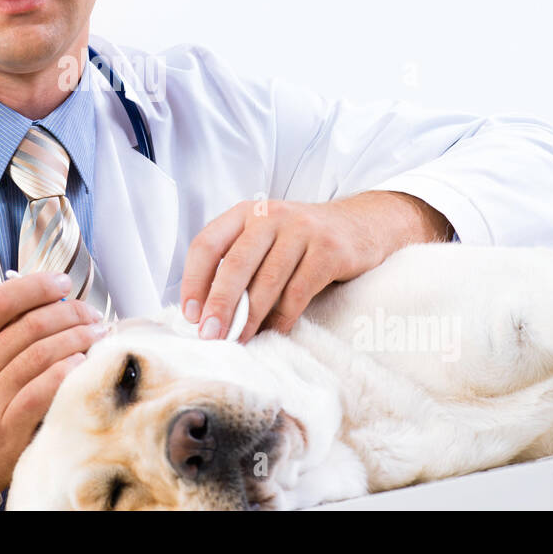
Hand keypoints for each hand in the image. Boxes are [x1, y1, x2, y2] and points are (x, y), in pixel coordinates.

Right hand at [0, 271, 108, 509]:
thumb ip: (3, 328)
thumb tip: (52, 297)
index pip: (2, 300)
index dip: (37, 285)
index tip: (63, 281)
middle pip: (31, 325)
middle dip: (70, 313)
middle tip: (90, 313)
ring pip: (42, 354)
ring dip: (78, 339)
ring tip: (96, 334)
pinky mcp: (7, 427)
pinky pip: (44, 390)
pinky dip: (67, 372)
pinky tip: (82, 364)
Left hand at [180, 191, 453, 342]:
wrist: (362, 222)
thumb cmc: (301, 241)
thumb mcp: (266, 238)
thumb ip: (238, 264)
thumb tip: (207, 314)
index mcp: (244, 212)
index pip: (207, 244)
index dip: (193, 281)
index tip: (190, 314)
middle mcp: (269, 215)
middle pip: (235, 264)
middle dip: (219, 304)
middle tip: (209, 335)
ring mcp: (301, 230)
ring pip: (267, 281)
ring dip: (250, 318)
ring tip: (238, 341)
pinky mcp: (328, 250)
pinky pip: (298, 292)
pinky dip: (283, 318)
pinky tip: (274, 333)